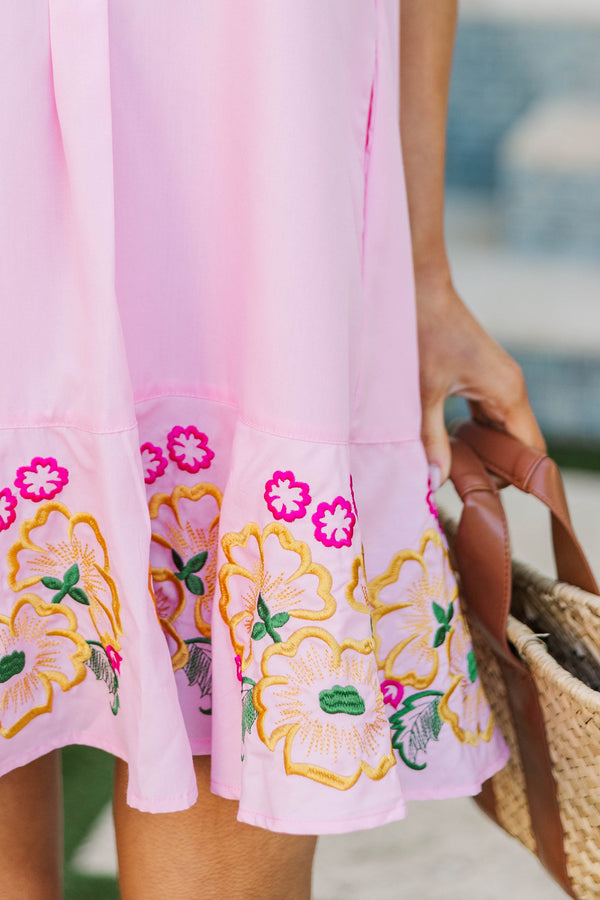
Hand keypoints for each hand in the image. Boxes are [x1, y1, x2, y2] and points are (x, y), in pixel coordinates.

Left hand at [415, 268, 545, 486]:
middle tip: (462, 487)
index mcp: (507, 393)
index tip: (486, 496)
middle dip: (498, 469)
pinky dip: (476, 434)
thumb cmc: (422, 333)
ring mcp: (500, 383)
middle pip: (520, 444)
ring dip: (485, 452)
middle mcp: (512, 388)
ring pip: (504, 431)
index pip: (532, 450)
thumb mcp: (423, 393)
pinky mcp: (485, 378)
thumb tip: (436, 480)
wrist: (419, 289)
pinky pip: (490, 417)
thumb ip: (430, 439)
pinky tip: (450, 445)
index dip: (517, 478)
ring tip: (454, 471)